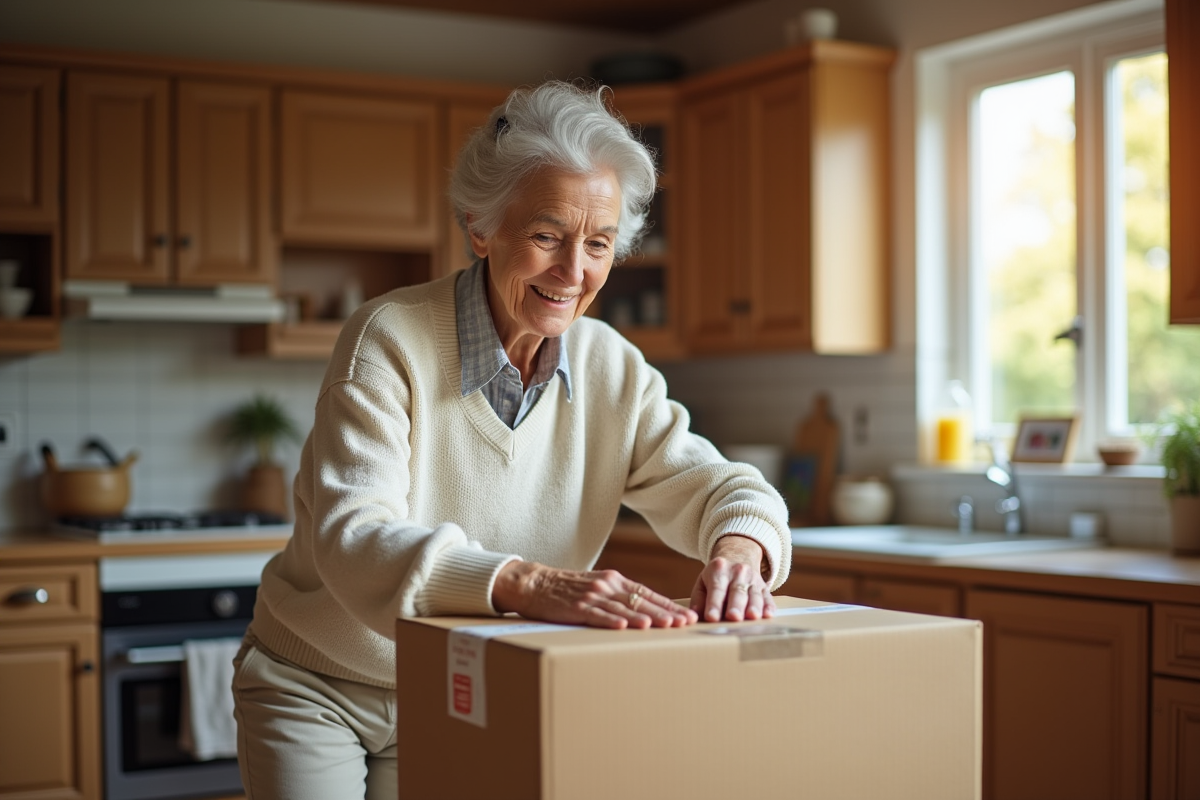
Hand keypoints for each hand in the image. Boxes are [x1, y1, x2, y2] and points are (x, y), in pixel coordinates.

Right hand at [492, 561, 697, 629]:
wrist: (534, 583)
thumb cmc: (566, 589)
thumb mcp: (596, 586)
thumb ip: (617, 596)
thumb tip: (643, 611)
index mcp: (614, 580)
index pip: (647, 594)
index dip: (668, 605)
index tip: (688, 615)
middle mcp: (607, 586)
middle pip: (641, 601)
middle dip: (665, 613)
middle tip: (686, 623)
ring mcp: (592, 596)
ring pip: (624, 608)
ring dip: (645, 617)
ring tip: (664, 626)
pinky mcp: (576, 607)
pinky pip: (597, 615)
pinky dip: (611, 621)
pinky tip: (625, 627)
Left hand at [690, 535, 775, 621]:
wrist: (738, 555)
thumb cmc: (717, 576)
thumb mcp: (703, 582)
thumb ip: (698, 599)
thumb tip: (694, 615)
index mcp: (719, 570)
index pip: (716, 589)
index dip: (714, 604)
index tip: (711, 617)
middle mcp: (738, 572)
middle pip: (737, 591)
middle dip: (735, 605)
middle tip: (733, 617)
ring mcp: (753, 579)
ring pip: (754, 594)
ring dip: (754, 606)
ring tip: (752, 617)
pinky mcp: (764, 586)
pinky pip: (768, 596)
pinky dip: (769, 606)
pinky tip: (768, 614)